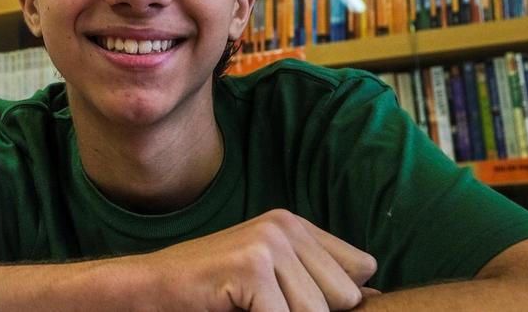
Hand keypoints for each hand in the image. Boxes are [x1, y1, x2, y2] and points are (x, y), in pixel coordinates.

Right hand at [137, 209, 376, 310]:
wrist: (149, 288)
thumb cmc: (210, 293)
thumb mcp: (271, 280)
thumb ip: (316, 283)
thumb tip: (379, 298)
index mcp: (294, 225)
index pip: (362, 269)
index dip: (338, 299)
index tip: (295, 303)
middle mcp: (286, 225)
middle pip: (346, 296)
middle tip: (264, 307)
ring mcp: (268, 242)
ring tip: (249, 308)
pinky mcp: (252, 266)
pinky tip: (235, 310)